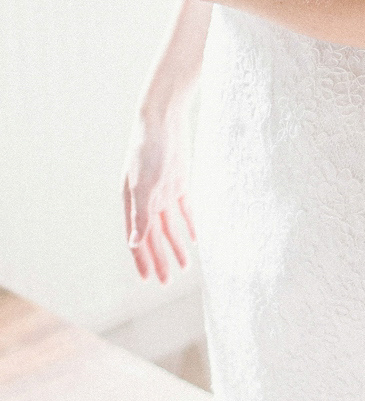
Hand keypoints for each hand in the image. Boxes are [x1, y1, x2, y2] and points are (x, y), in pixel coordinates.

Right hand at [122, 103, 195, 283]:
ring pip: (169, 226)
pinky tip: (196, 238)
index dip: (142, 259)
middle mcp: (146, 200)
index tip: (149, 279)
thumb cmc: (149, 149)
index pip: (136, 238)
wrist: (164, 119)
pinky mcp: (179, 182)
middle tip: (168, 281)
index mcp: (132, 202)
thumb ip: (141, 214)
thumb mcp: (144, 183)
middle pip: (153, 236)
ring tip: (185, 266)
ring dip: (176, 245)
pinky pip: (184, 210)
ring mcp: (163, 192)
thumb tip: (136, 243)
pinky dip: (189, 224)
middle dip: (160, 259)